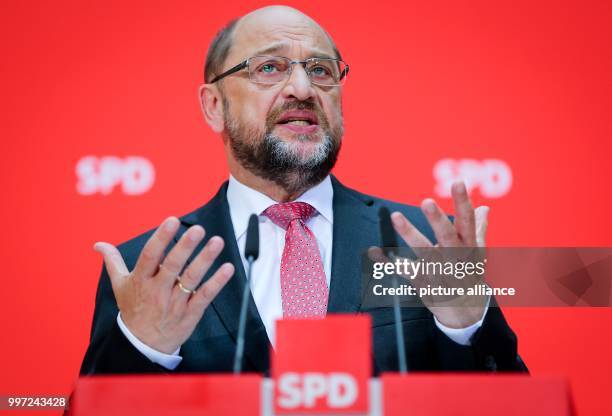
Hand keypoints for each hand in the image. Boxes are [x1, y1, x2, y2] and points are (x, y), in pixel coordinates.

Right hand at [94, 217, 234, 353]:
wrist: (142, 346)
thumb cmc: (133, 311)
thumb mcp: (119, 286)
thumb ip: (113, 262)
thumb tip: (99, 245)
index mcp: (140, 280)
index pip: (150, 255)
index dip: (161, 237)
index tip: (172, 221)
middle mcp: (158, 290)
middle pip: (172, 266)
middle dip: (185, 247)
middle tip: (198, 230)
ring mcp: (175, 302)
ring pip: (191, 279)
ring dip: (205, 259)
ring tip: (216, 242)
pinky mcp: (190, 312)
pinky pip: (205, 296)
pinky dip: (217, 282)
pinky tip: (227, 268)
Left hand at [390, 181, 489, 328]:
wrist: (467, 311)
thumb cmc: (469, 274)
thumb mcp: (478, 253)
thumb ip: (478, 229)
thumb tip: (484, 208)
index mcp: (469, 246)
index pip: (467, 221)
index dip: (463, 202)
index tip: (458, 182)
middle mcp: (455, 258)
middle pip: (447, 237)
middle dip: (437, 220)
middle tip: (426, 201)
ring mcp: (440, 272)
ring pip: (424, 252)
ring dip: (409, 233)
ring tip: (396, 215)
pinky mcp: (424, 283)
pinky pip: (405, 271)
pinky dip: (388, 262)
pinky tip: (375, 251)